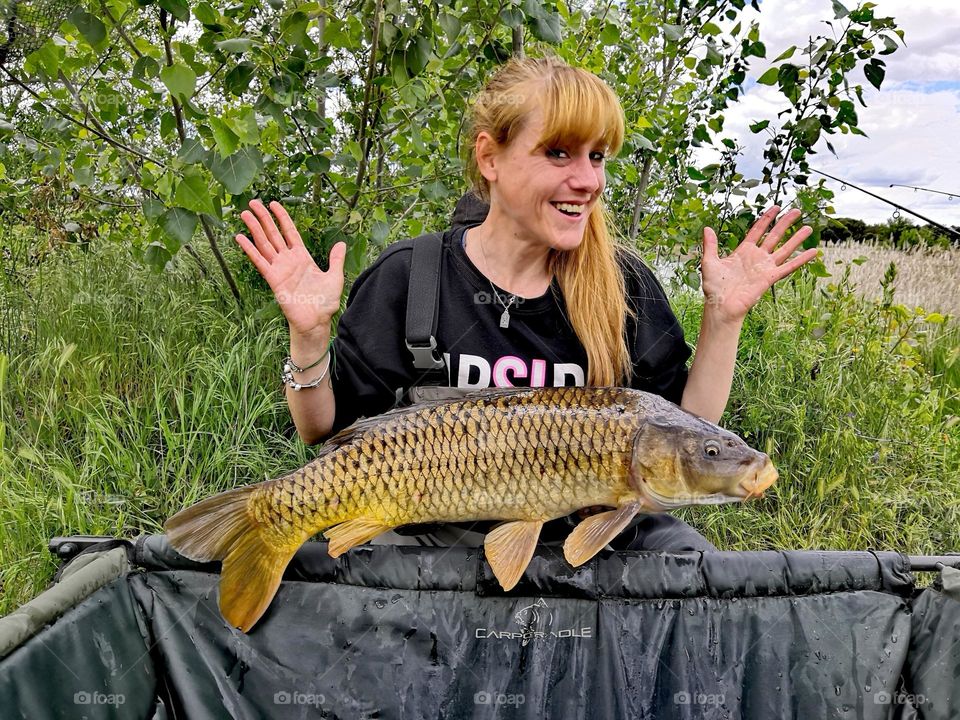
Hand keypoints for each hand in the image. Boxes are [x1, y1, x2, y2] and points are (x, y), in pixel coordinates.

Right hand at [236, 199, 345, 337]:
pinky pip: (260, 261)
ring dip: (254, 229)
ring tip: (244, 213)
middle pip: (273, 234)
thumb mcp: (335, 277)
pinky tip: (240, 237)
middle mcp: (289, 260)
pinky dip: (250, 249)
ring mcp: (280, 269)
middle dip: (263, 218)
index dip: (282, 217)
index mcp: (303, 257)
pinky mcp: (273, 279)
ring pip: (264, 244)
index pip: (290, 232)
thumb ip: (336, 260)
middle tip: (253, 202)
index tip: (273, 203)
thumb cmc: (325, 302)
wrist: (316, 321)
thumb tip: (341, 243)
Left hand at [701, 206, 817, 323]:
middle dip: (785, 223)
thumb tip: (706, 228)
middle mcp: (756, 257)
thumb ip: (710, 245)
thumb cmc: (714, 287)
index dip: (766, 219)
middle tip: (796, 211)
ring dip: (796, 238)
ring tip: (808, 227)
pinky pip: (789, 267)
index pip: (758, 231)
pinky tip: (813, 252)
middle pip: (774, 236)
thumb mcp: (709, 262)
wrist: (721, 306)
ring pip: (785, 249)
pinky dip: (801, 260)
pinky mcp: (770, 277)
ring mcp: (764, 267)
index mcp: (743, 251)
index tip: (776, 207)